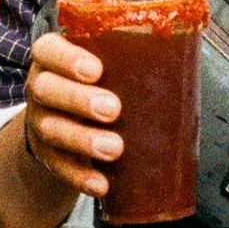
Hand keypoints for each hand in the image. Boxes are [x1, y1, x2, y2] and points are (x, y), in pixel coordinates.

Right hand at [20, 30, 120, 199]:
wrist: (64, 123)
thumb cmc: (96, 84)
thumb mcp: (107, 62)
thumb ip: (130, 54)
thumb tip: (188, 44)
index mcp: (53, 57)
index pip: (49, 49)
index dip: (68, 58)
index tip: (96, 69)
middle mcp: (40, 86)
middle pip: (47, 89)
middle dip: (79, 100)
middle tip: (112, 109)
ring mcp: (40, 122)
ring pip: (52, 129)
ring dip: (83, 140)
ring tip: (113, 149)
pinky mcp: (47, 155)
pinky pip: (59, 167)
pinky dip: (80, 177)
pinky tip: (101, 184)